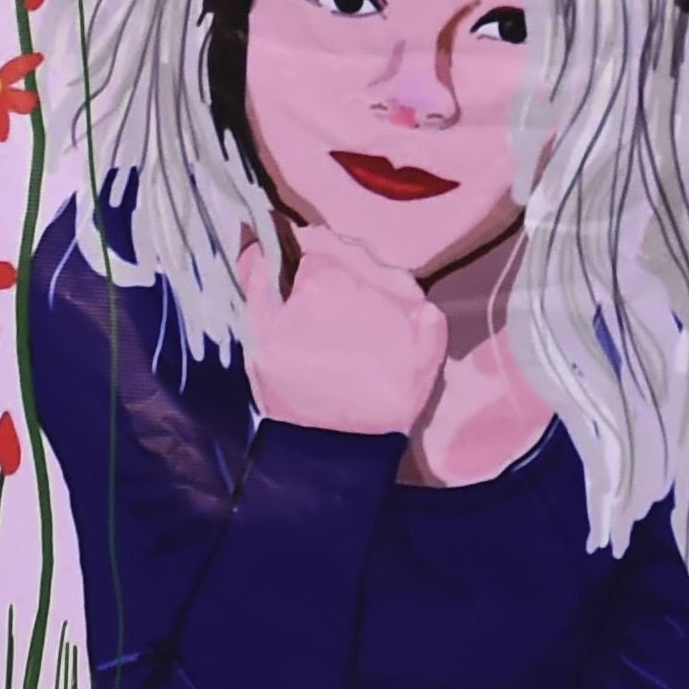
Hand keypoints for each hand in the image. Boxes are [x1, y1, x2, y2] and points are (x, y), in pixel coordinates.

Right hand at [231, 228, 446, 438]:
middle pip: (359, 257)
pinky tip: (393, 336)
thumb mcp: (258, 334)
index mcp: (325, 274)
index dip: (309, 255)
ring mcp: (407, 306)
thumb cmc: (290, 388)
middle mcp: (371, 279)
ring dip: (377, 291)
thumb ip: (257, 281)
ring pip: (392, 279)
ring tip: (360, 326)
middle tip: (331, 306)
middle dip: (343, 271)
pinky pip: (425, 309)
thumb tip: (259, 242)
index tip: (303, 272)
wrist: (334, 447)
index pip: (319, 241)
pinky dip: (412, 316)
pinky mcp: (431, 336)